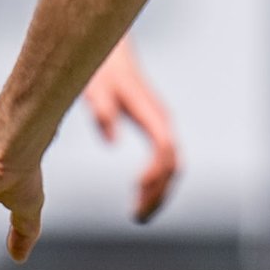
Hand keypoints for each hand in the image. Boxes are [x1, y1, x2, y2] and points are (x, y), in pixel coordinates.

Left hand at [79, 48, 181, 223]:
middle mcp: (162, 121)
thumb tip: (110, 142)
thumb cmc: (101, 70)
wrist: (111, 52)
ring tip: (138, 216)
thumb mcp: (96, 88)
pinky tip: (140, 195)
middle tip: (136, 217)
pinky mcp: (155, 129)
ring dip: (159, 193)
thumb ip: (102, 111)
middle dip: (159, 193)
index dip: (156, 171)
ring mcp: (161, 126)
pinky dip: (156, 183)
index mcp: (150, 113)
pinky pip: (164, 162)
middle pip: (173, 165)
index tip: (136, 188)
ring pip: (172, 167)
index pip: (164, 148)